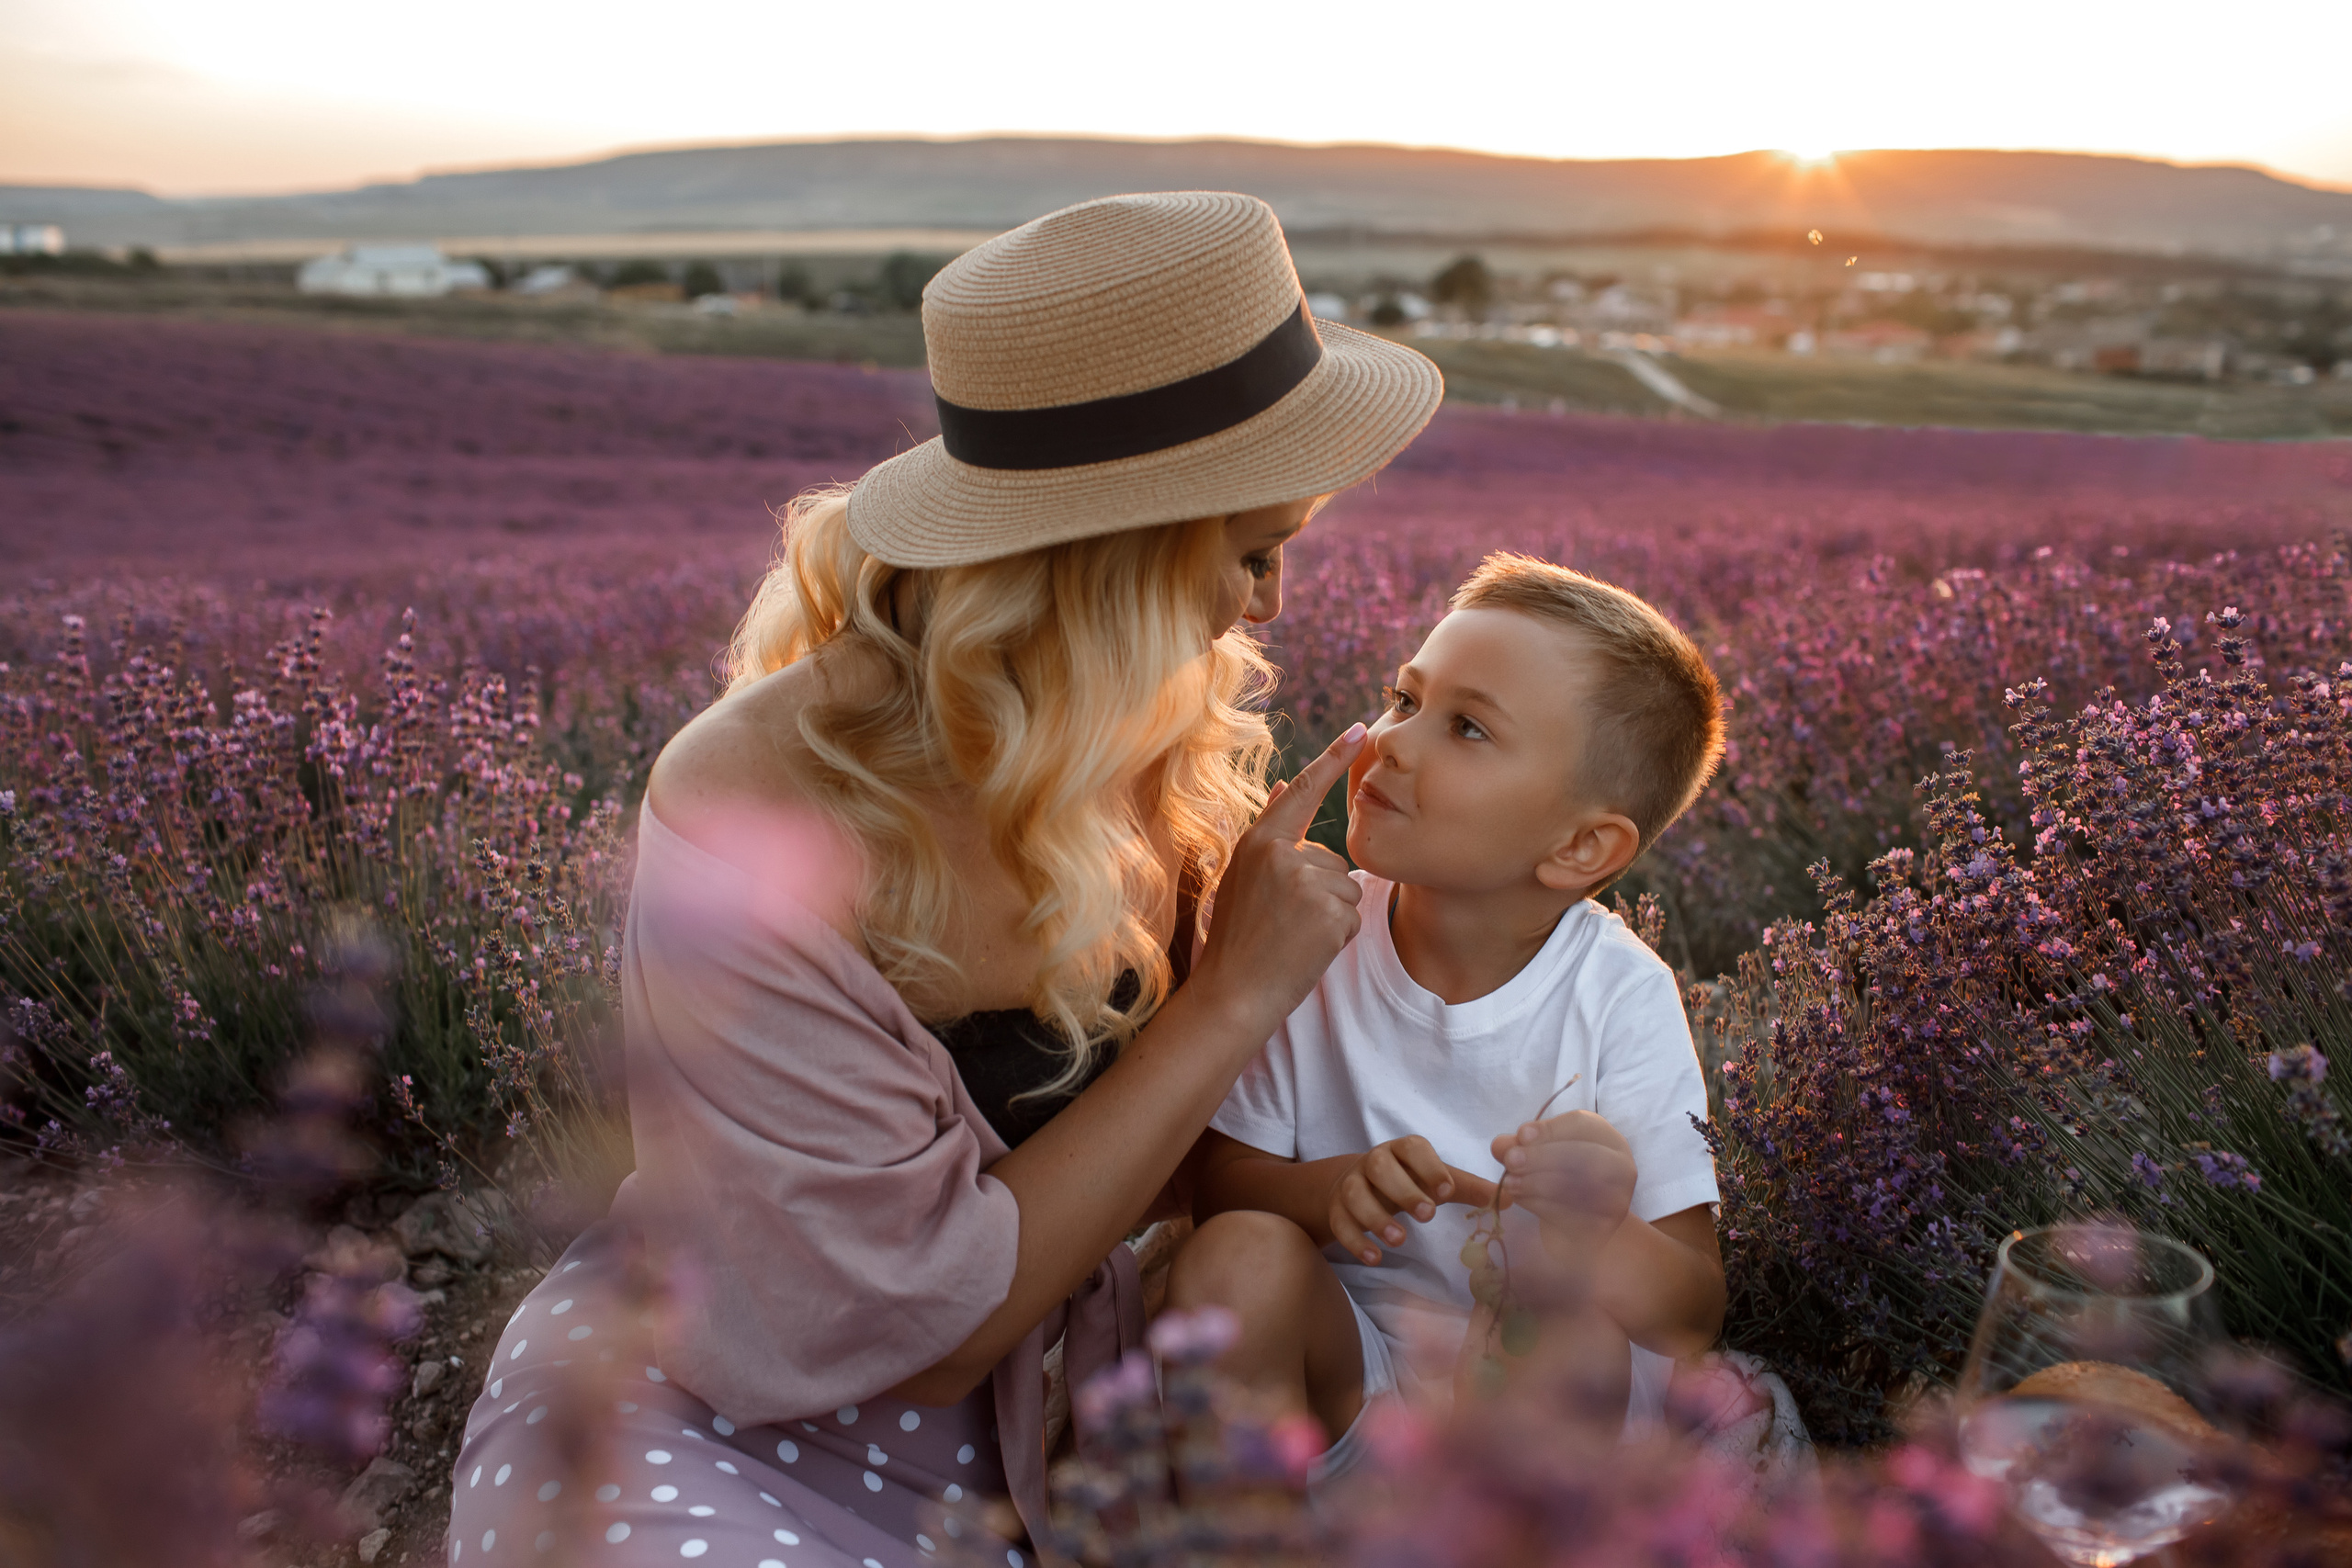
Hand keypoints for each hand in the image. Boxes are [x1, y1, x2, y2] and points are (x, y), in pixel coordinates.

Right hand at [1192, 725, 1369, 1036]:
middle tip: (1283, 922)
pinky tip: (1307, 949)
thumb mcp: (1240, 876)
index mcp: (1258, 842)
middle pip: (1333, 859)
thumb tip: (1287, 780)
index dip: (1334, 759)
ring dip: (1330, 915)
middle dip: (1320, 891)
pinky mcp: (1330, 913)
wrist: (1233, 994)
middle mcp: (1282, 855)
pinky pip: (1352, 916)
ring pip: (1347, 889)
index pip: (1303, 791)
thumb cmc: (1235, 938)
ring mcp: (1307, 883)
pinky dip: (1338, 936)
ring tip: (1293, 936)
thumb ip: (1270, 830)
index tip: (1362, 730)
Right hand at [1327, 1135, 1498, 1264]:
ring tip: (1399, 1239)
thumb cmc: (1407, 1181)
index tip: (1448, 1190)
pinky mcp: (1337, 1209)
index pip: (1413, 1148)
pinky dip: (1355, 1241)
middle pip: (1380, 1166)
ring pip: (1355, 1194)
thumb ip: (1468, 1189)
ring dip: (1376, 1216)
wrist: (1357, 1186)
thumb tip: (1511, 1199)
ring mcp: (1351, 1184)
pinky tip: (1374, 1257)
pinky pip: (1340, 1222)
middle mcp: (1373, 1161)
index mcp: (1402, 1150)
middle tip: (1427, 1215)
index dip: (1430, 1167)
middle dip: (1404, 1190)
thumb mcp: (1435, 1181)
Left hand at [1493, 1110, 1636, 1262]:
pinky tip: (1521, 1199)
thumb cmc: (1558, 1176)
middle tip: (1510, 1160)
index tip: (1521, 1134)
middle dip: (1544, 1157)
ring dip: (1538, 1183)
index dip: (1551, 1129)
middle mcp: (1621, 1167)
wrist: (1577, 1221)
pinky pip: (1571, 1215)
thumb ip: (1521, 1146)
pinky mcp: (1603, 1229)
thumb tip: (1500, 1146)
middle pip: (1586, 1156)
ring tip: (1509, 1182)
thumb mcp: (1540, 1153)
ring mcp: (1617, 1201)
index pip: (1583, 1125)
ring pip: (1579, 1188)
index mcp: (1608, 1139)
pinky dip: (1541, 1205)